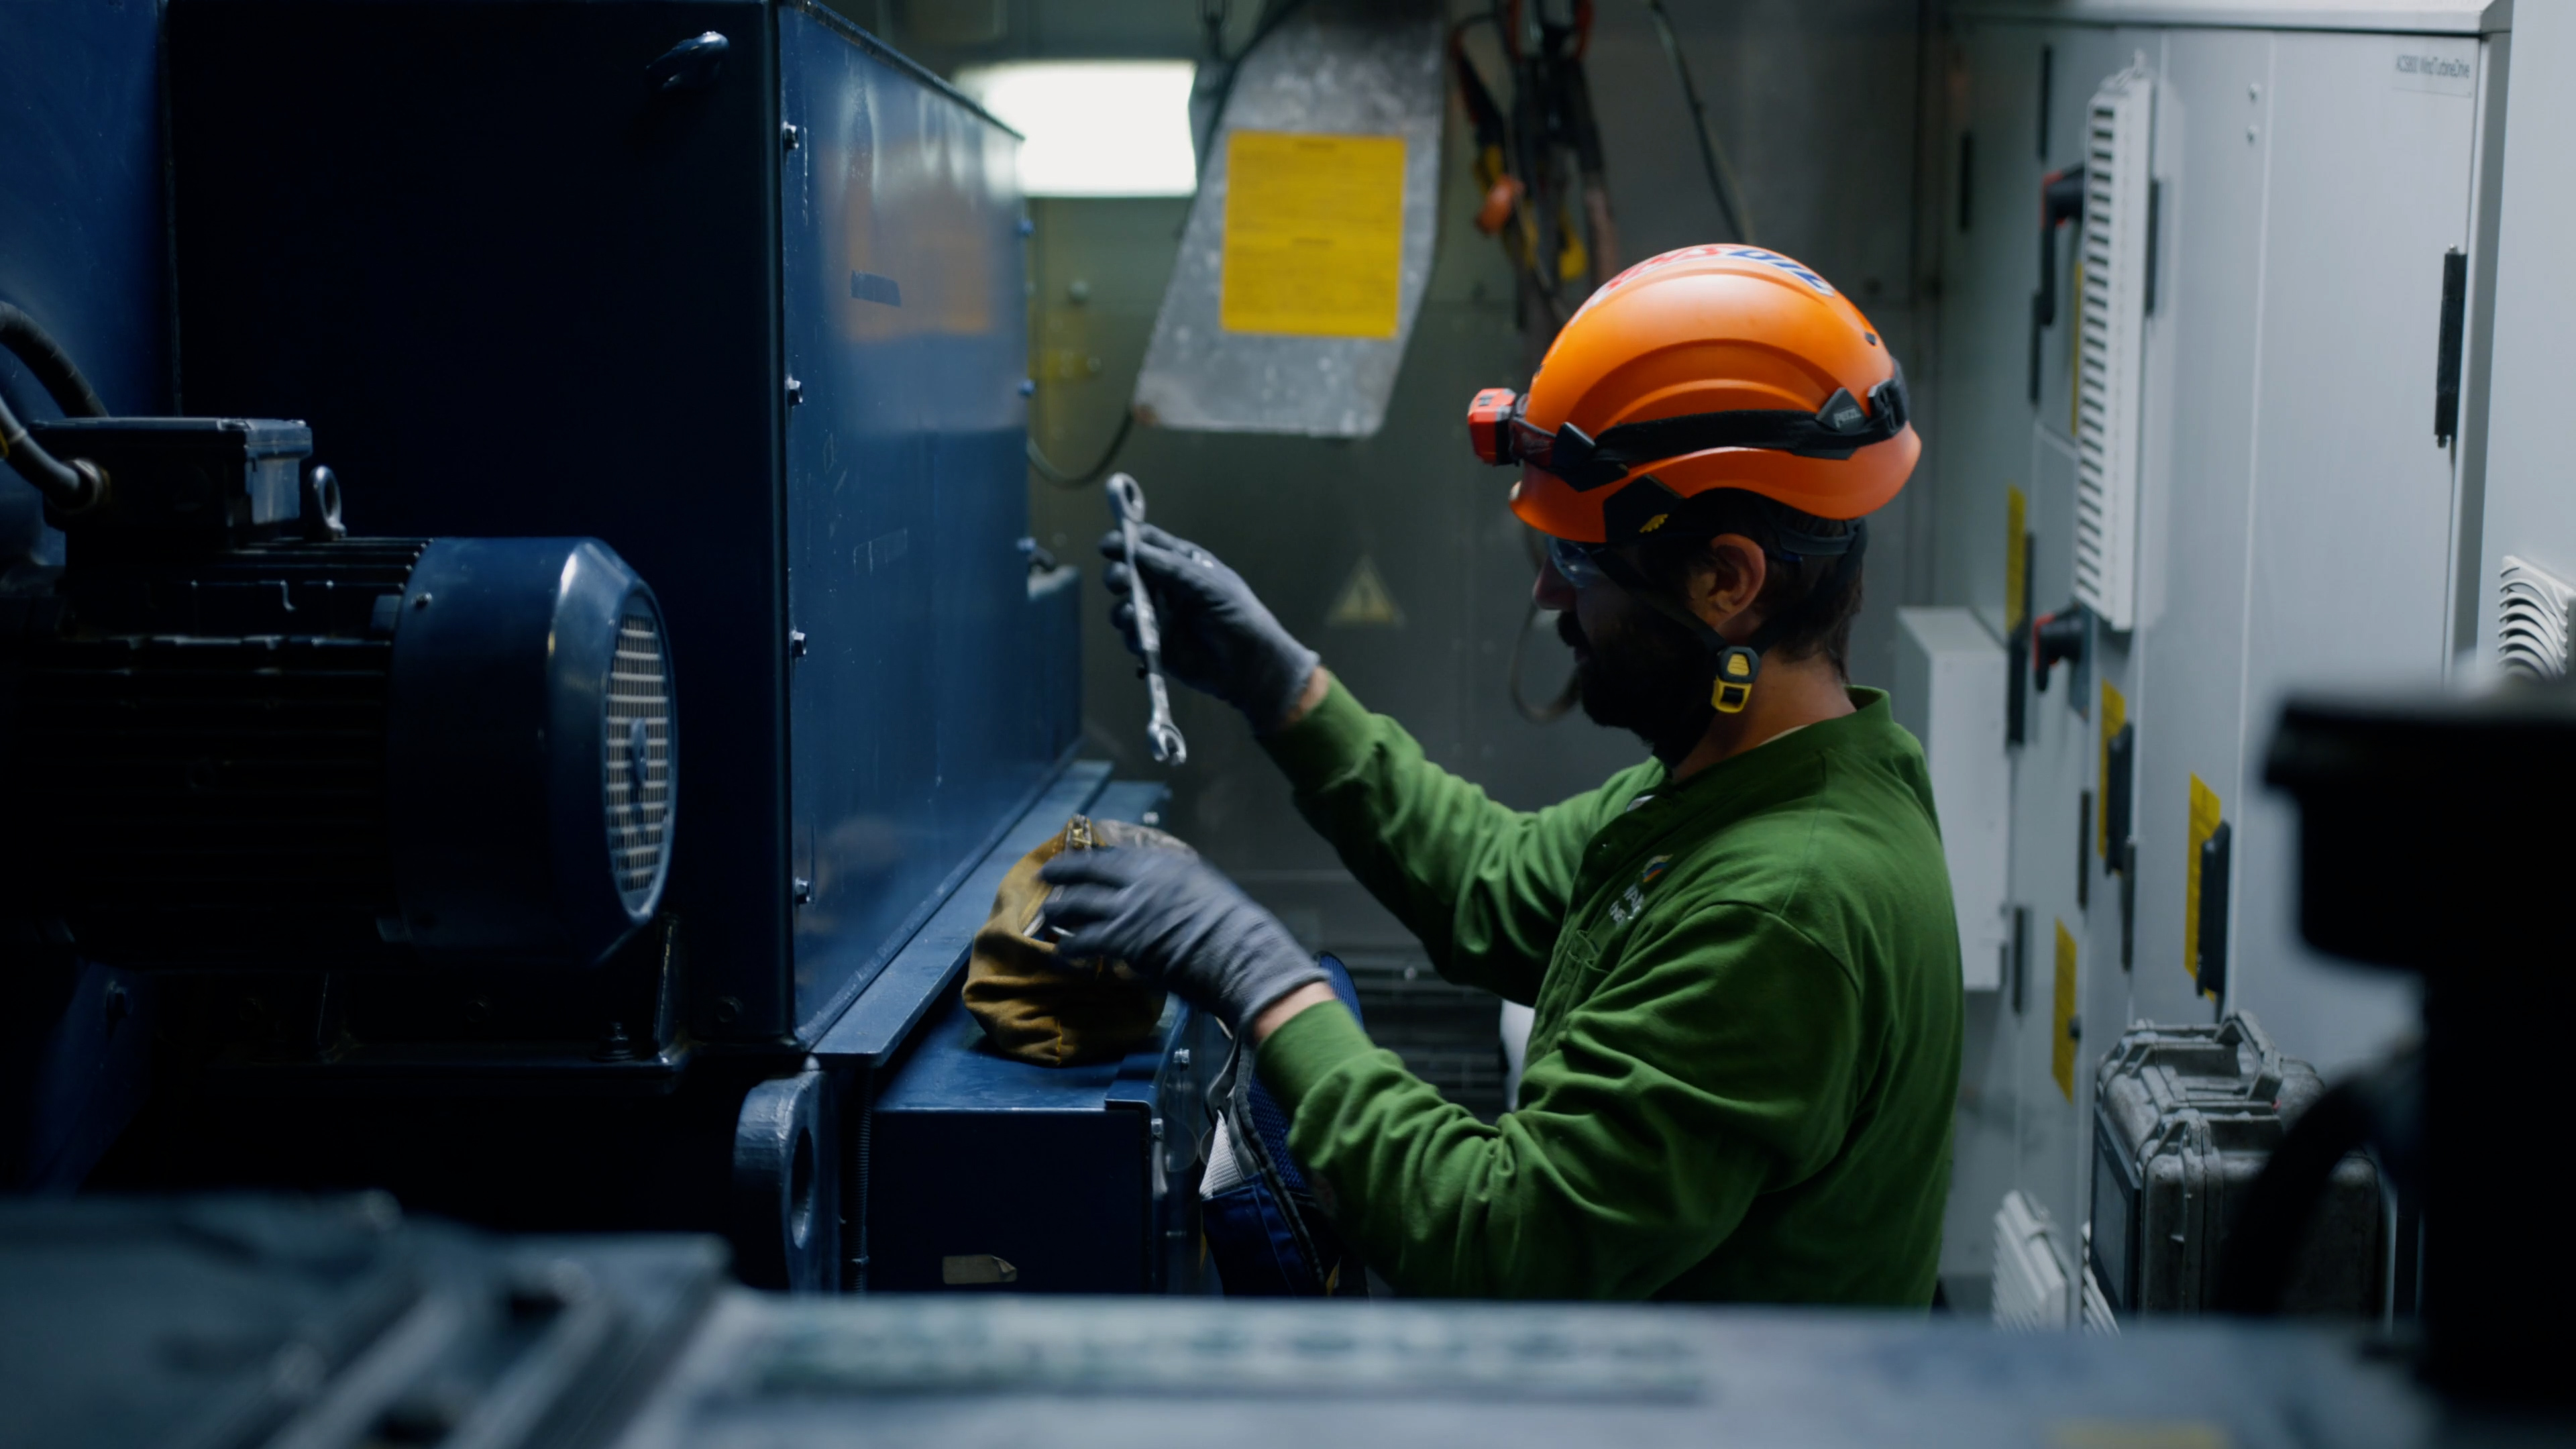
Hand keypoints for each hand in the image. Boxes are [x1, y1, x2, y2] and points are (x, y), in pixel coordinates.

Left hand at [1038, 847, 1327, 1034]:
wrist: (1239, 952)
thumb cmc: (1232, 927)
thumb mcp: (1203, 888)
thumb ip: (1174, 886)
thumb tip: (1159, 896)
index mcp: (1164, 863)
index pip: (1115, 854)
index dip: (1089, 857)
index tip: (1076, 858)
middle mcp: (1141, 879)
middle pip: (1087, 870)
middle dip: (1062, 872)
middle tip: (1046, 876)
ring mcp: (1129, 908)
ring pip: (1077, 904)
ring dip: (1057, 911)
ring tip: (1046, 918)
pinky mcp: (1122, 939)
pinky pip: (1083, 941)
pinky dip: (1068, 949)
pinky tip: (1060, 955)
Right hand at [1099, 523, 1319, 733]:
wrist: (1250, 667)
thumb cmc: (1239, 617)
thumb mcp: (1212, 586)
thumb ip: (1174, 568)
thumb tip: (1137, 550)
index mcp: (1184, 565)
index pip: (1150, 544)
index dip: (1128, 541)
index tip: (1110, 545)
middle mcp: (1167, 587)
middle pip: (1130, 571)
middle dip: (1119, 573)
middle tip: (1119, 579)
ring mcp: (1159, 615)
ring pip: (1125, 603)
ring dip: (1121, 604)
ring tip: (1130, 610)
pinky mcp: (1155, 644)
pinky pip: (1131, 634)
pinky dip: (1129, 631)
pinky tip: (1138, 632)